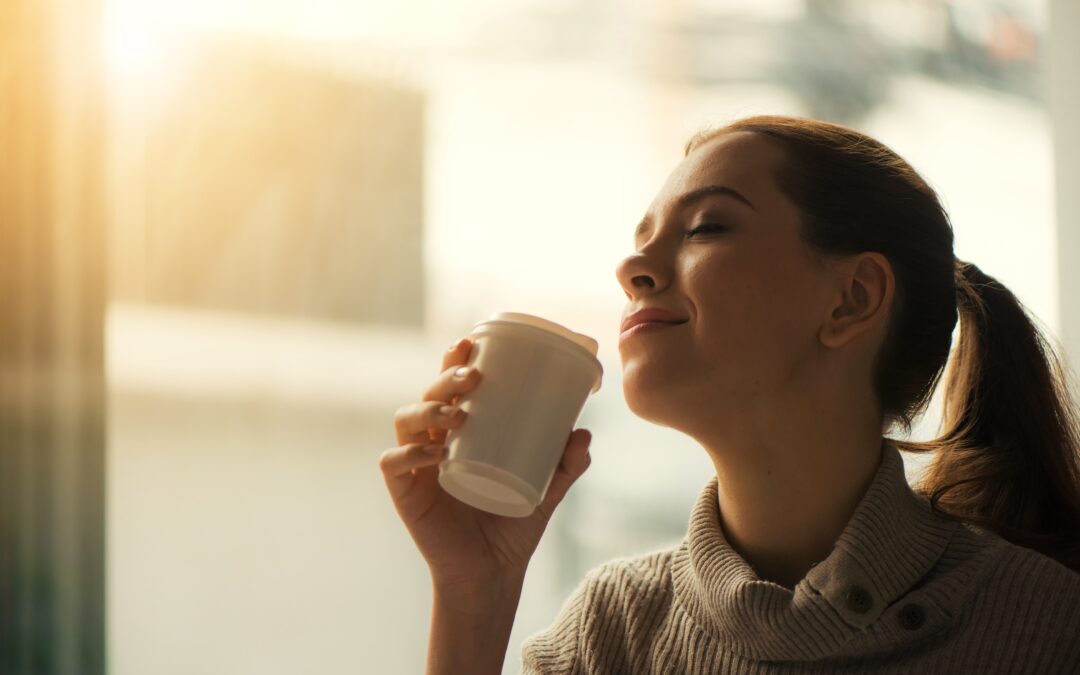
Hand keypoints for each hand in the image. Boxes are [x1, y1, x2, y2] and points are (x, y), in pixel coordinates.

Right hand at [380, 337, 592, 591]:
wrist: (492, 573)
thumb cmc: (513, 525)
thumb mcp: (547, 490)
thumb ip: (566, 464)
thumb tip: (584, 433)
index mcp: (461, 431)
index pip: (451, 386)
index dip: (454, 360)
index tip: (470, 343)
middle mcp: (434, 440)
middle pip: (428, 394)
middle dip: (445, 378)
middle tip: (472, 379)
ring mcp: (416, 465)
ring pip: (406, 420)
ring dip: (428, 410)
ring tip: (457, 416)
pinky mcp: (404, 492)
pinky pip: (393, 463)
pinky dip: (408, 453)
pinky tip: (432, 454)